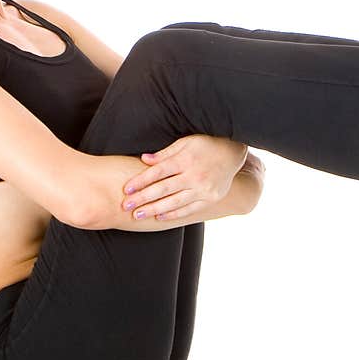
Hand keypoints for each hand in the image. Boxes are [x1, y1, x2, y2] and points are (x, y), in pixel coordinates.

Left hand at [121, 134, 248, 220]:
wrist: (233, 153)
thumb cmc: (206, 144)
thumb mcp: (186, 142)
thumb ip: (165, 153)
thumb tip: (144, 160)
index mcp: (186, 159)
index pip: (158, 172)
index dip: (140, 181)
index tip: (126, 189)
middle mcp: (195, 175)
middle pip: (163, 189)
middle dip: (143, 198)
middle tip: (126, 206)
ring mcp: (204, 189)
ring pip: (174, 202)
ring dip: (154, 209)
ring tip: (139, 215)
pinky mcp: (210, 198)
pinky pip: (189, 209)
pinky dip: (174, 214)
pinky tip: (160, 216)